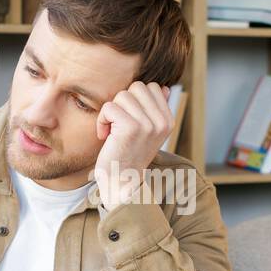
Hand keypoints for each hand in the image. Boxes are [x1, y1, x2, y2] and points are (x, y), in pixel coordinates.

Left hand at [94, 81, 172, 209]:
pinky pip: (110, 106)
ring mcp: (148, 124)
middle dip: (123, 103)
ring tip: (113, 131)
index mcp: (168, 120)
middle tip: (119, 124)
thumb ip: (156, 110)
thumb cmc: (130, 155)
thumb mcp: (149, 132)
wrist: (121, 183)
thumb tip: (165, 88)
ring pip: (123, 95)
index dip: (135, 100)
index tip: (130, 120)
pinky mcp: (130, 127)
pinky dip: (102, 120)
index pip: (153, 87)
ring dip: (111, 112)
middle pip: (137, 87)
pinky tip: (105, 135)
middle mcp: (162, 122)